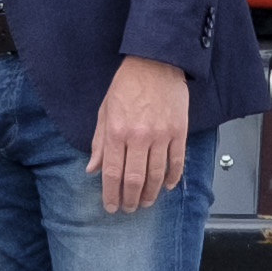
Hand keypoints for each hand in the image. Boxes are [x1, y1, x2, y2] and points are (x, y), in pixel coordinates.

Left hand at [90, 56, 191, 211]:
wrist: (155, 62)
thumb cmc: (128, 84)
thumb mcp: (105, 111)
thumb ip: (99, 142)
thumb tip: (93, 168)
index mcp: (116, 132)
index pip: (112, 173)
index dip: (111, 195)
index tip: (111, 206)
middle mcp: (138, 137)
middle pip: (134, 179)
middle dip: (130, 199)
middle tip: (129, 208)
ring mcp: (161, 135)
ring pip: (156, 175)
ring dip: (151, 194)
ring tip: (146, 202)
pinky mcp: (178, 132)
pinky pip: (176, 162)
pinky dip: (172, 178)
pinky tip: (167, 186)